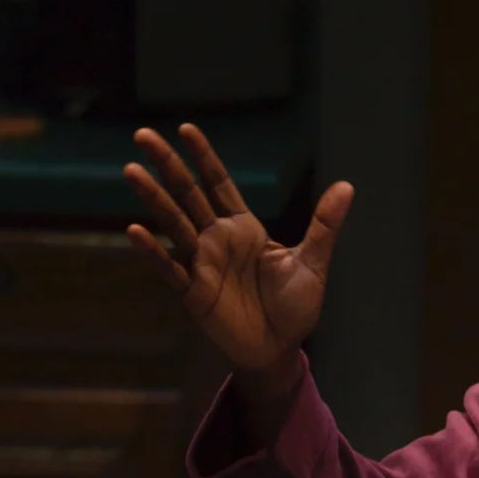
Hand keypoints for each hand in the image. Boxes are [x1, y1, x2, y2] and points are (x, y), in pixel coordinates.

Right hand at [124, 124, 350, 377]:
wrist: (281, 348)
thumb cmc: (296, 306)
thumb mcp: (313, 262)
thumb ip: (325, 225)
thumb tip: (347, 186)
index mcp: (245, 227)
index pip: (219, 184)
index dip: (204, 157)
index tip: (186, 129)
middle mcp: (218, 239)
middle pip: (188, 195)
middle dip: (168, 166)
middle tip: (143, 135)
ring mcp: (203, 263)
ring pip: (174, 223)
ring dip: (153, 198)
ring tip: (131, 170)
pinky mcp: (194, 291)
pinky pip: (170, 267)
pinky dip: (153, 250)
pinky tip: (135, 230)